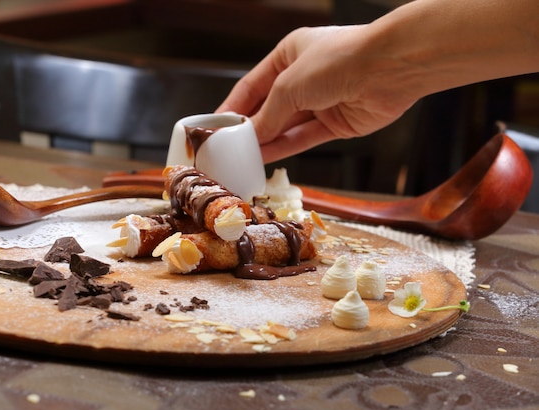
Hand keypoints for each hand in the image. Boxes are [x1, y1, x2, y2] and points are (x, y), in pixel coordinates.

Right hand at [217, 25, 417, 162]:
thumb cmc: (339, 59)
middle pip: (269, 107)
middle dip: (249, 128)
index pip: (253, 84)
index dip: (234, 106)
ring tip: (241, 158)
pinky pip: (303, 138)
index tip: (216, 126)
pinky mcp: (336, 123)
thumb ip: (267, 114)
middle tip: (227, 148)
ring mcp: (321, 101)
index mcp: (290, 54)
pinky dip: (284, 148)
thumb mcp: (289, 84)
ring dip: (265, 142)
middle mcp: (304, 77)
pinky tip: (265, 157)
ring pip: (286, 126)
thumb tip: (251, 136)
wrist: (390, 67)